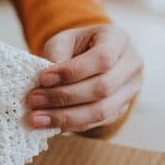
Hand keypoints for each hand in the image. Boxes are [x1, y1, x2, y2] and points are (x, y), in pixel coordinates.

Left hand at [27, 25, 142, 131]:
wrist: (92, 55)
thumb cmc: (76, 45)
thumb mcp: (64, 40)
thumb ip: (57, 54)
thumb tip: (46, 81)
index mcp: (118, 40)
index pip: (102, 58)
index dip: (72, 72)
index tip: (43, 78)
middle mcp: (131, 65)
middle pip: (102, 88)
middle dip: (64, 97)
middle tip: (33, 100)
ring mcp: (130, 90)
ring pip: (101, 111)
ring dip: (65, 117)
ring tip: (36, 118)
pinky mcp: (121, 109)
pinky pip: (97, 122)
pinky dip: (71, 125)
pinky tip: (49, 125)